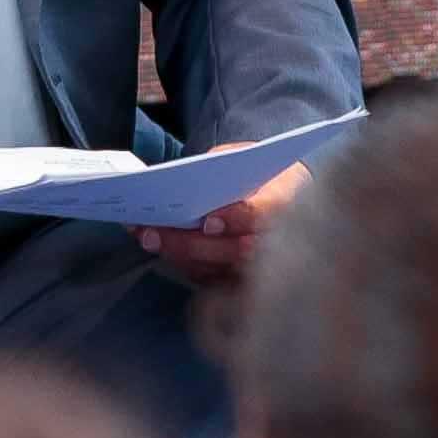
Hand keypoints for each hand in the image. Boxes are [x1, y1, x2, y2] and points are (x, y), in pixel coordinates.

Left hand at [137, 161, 307, 286]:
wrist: (288, 197)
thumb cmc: (260, 174)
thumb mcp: (243, 157)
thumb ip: (220, 166)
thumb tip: (186, 178)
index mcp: (281, 202)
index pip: (260, 217)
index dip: (234, 220)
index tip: (207, 221)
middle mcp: (277, 240)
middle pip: (233, 250)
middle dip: (190, 244)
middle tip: (154, 233)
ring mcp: (262, 265)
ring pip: (219, 269)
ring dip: (180, 256)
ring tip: (149, 238)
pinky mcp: (244, 279)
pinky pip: (213, 280)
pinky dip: (185, 265)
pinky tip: (163, 249)